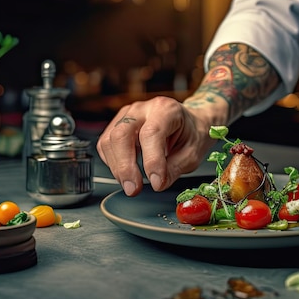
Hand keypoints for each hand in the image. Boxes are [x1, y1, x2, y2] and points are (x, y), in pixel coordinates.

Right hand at [96, 96, 217, 195]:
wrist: (189, 123)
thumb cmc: (192, 134)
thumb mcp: (193, 153)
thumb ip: (175, 168)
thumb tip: (158, 184)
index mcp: (166, 109)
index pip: (151, 133)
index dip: (151, 160)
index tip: (156, 183)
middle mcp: (143, 109)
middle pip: (122, 134)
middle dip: (125, 166)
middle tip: (134, 189)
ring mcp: (127, 115)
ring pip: (109, 141)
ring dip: (117, 168)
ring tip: (132, 185)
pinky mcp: (116, 125)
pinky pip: (106, 145)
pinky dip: (113, 163)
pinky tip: (127, 173)